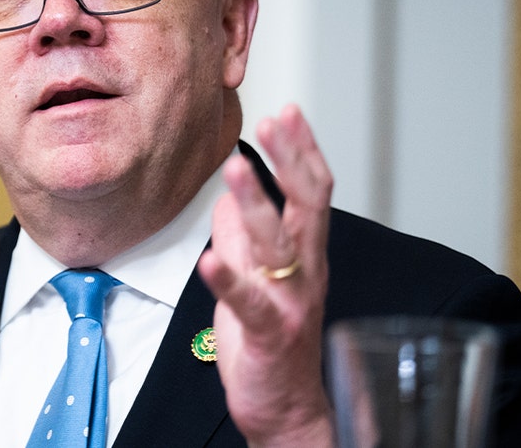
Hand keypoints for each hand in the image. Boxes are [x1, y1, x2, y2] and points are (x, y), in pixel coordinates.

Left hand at [196, 105, 333, 446]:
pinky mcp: (269, 335)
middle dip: (290, 160)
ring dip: (258, 204)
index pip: (312, 190)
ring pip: (280, 245)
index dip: (302, 150)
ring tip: (236, 170)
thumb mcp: (254, 275)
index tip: (287, 113)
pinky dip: (228, 279)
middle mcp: (305, 271)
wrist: (286, 407)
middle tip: (272, 123)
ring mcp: (290, 302)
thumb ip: (242, 235)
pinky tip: (208, 259)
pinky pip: (250, 303)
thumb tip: (227, 196)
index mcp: (304, 252)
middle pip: (309, 205)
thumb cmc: (270, 340)